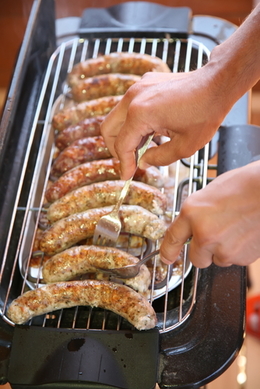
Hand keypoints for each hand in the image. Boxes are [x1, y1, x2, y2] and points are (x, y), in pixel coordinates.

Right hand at [101, 68, 229, 179]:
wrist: (217, 83)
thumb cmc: (205, 113)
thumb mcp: (184, 146)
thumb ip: (158, 158)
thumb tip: (142, 162)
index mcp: (140, 114)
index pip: (122, 145)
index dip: (124, 164)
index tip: (127, 176)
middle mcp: (133, 97)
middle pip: (108, 128)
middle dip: (116, 149)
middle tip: (129, 161)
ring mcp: (137, 87)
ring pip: (116, 117)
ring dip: (125, 135)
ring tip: (143, 148)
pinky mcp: (144, 83)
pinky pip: (128, 107)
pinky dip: (132, 122)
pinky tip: (150, 131)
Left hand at [159, 161, 259, 267]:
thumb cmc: (245, 184)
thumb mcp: (210, 193)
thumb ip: (197, 213)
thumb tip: (193, 226)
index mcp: (192, 213)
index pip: (172, 239)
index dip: (168, 252)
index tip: (166, 258)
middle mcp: (203, 234)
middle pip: (196, 259)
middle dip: (204, 252)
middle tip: (216, 236)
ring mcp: (223, 248)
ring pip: (218, 259)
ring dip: (224, 250)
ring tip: (236, 228)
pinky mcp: (241, 257)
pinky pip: (235, 260)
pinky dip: (239, 250)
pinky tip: (246, 233)